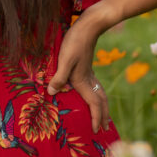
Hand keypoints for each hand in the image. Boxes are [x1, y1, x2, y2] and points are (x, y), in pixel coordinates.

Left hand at [47, 14, 109, 133]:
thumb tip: (52, 94)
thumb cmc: (75, 42)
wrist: (88, 26)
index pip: (94, 104)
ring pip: (100, 94)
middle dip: (103, 116)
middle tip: (104, 129)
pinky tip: (92, 94)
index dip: (96, 118)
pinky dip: (98, 97)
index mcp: (83, 81)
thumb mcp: (65, 59)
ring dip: (102, 107)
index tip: (96, 130)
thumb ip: (59, 77)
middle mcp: (89, 79)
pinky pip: (96, 87)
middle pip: (101, 102)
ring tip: (103, 116)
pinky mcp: (88, 67)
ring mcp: (90, 73)